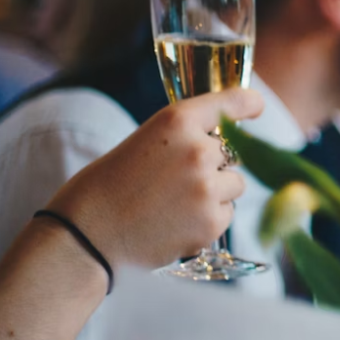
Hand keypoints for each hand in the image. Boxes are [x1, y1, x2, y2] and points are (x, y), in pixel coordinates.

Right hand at [46, 88, 259, 270]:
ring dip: (215, 193)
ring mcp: (208, 187)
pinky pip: (227, 214)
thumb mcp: (143, 144)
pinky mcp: (211, 222)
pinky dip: (208, 220)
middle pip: (232, 153)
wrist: (84, 236)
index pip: (230, 103)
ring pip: (234, 185)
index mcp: (176, 122)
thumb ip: (181, 140)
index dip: (247, 104)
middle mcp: (198, 150)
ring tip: (173, 205)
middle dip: (213, 165)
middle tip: (174, 182)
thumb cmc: (105, 189)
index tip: (255, 107)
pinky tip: (175, 224)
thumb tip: (220, 146)